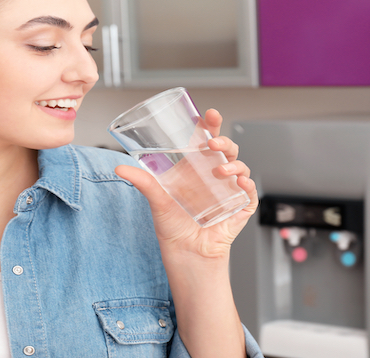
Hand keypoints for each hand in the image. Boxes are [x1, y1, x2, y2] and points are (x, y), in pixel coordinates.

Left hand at [114, 108, 257, 259]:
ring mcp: (229, 190)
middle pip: (226, 149)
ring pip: (240, 166)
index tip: (209, 115)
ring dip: (234, 163)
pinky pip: (250, 192)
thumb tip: (119, 167)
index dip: (211, 126)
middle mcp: (215, 176)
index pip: (207, 140)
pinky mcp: (240, 207)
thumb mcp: (156, 200)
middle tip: (212, 142)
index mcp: (197, 168)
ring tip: (221, 170)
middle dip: (223, 141)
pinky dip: (248, 185)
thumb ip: (142, 181)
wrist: (186, 253)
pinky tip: (240, 183)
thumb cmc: (173, 227)